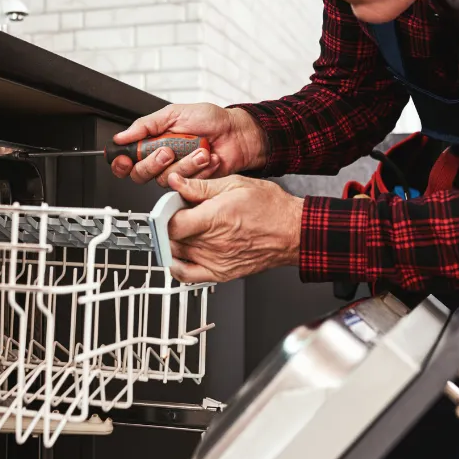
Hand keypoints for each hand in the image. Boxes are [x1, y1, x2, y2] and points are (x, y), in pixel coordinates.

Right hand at [111, 104, 267, 187]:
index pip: (128, 159)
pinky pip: (187, 184)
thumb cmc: (210, 120)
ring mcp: (177, 172)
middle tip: (168, 150)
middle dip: (153, 162)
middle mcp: (162, 160)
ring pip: (165, 179)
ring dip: (185, 163)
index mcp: (153, 142)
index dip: (122, 162)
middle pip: (140, 174)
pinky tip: (209, 158)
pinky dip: (200, 170)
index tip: (125, 159)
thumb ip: (146, 125)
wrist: (236, 132)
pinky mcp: (193, 183)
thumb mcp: (174, 114)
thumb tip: (122, 136)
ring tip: (199, 150)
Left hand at [165, 173, 302, 283]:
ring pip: (176, 254)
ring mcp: (216, 260)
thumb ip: (201, 186)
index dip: (165, 214)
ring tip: (185, 228)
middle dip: (170, 224)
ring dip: (173, 241)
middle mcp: (214, 242)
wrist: (293, 232)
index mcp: (215, 218)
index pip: (172, 223)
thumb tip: (177, 182)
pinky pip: (187, 276)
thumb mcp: (235, 184)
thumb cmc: (271, 208)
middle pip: (172, 238)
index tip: (168, 207)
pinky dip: (176, 266)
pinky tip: (177, 255)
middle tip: (180, 213)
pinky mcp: (221, 273)